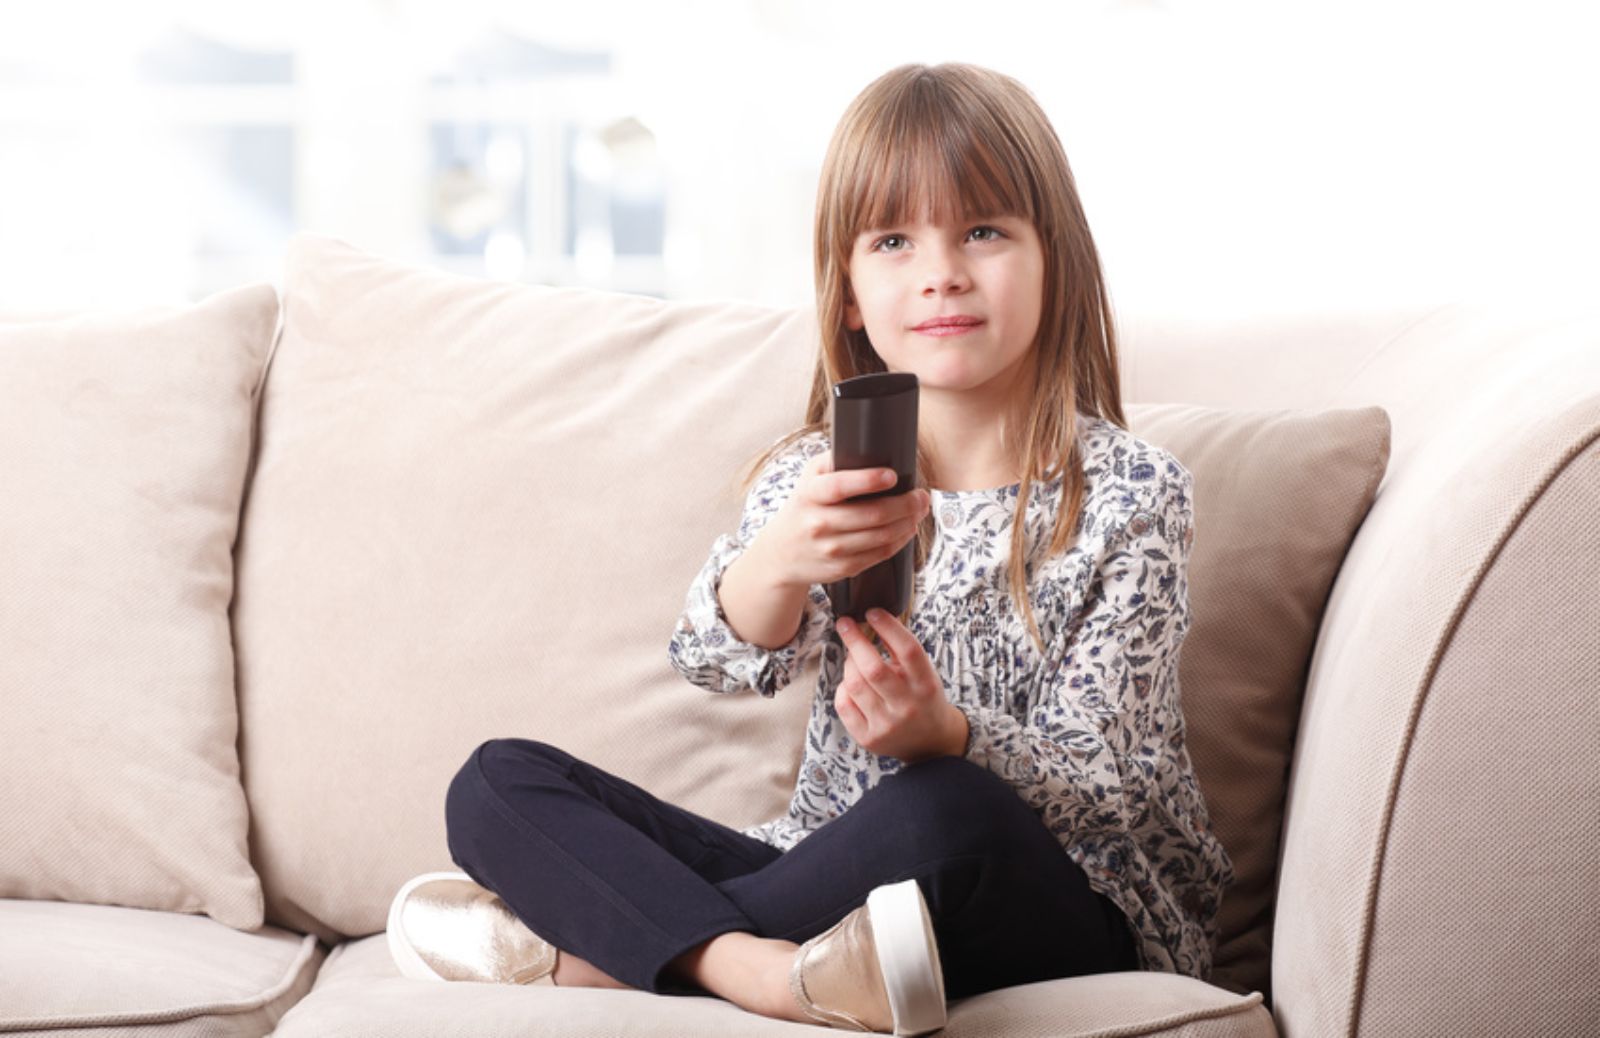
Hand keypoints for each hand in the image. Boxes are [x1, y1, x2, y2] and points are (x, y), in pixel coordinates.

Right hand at [754, 454, 930, 589]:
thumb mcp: (808, 479)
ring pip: (881, 536)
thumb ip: (834, 461)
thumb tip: (871, 448)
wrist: (781, 553)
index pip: (839, 486)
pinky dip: (900, 540)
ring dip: (908, 522)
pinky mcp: (842, 568)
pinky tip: (907, 529)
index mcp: (810, 494)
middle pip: (872, 515)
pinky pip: (880, 554)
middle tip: (921, 495)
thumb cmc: (804, 507)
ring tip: (919, 510)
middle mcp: (818, 523)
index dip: (868, 480)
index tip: (892, 476)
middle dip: (905, 504)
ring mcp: (830, 549)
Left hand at [834, 608, 967, 764]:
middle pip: (874, 668)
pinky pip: (844, 704)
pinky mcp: (868, 738)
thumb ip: (901, 649)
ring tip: (853, 657)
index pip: (908, 650)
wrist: (931, 742)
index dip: (888, 627)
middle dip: (855, 640)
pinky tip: (851, 683)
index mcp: (926, 685)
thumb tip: (873, 616)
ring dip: (849, 663)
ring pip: (854, 684)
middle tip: (845, 623)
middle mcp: (907, 707)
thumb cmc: (923, 698)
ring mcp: (886, 725)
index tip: (872, 612)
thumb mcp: (923, 673)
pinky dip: (844, 687)